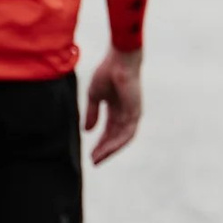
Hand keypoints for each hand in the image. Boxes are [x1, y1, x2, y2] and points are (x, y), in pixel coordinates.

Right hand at [84, 49, 142, 164]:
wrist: (118, 61)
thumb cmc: (107, 73)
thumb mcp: (94, 96)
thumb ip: (92, 114)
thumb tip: (87, 131)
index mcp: (117, 108)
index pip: (109, 130)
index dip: (100, 142)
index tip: (91, 154)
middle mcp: (126, 113)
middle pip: (115, 137)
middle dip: (104, 149)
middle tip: (94, 161)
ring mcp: (132, 114)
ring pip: (122, 139)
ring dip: (110, 150)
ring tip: (97, 158)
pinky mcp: (135, 113)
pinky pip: (127, 134)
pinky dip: (116, 143)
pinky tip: (106, 150)